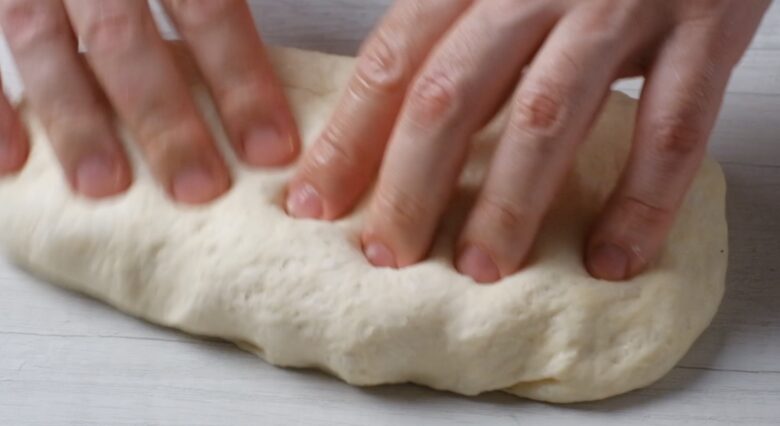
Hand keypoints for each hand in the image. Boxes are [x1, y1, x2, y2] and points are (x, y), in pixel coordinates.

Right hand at [0, 0, 298, 203]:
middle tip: (199, 187)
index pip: (208, 7)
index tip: (272, 149)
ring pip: (43, 42)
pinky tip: (11, 164)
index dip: (242, 79)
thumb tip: (303, 42)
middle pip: (125, 36)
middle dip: (163, 118)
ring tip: (106, 188)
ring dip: (76, 120)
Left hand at [287, 0, 769, 281]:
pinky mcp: (704, 30)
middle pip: (453, 93)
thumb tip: (399, 124)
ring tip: (480, 269)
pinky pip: (670, 129)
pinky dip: (640, 201)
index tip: (317, 200)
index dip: (351, 136)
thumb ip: (462, 33)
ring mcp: (622, 5)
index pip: (395, 57)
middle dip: (411, 184)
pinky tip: (611, 257)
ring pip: (546, 115)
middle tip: (387, 253)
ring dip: (509, 204)